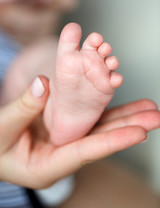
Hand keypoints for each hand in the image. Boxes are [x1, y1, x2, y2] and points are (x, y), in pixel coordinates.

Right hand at [1, 95, 158, 188]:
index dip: (113, 142)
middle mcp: (64, 155)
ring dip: (125, 118)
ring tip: (149, 111)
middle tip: (155, 118)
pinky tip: (125, 107)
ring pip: (100, 129)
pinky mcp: (66, 129)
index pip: (86, 153)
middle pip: (101, 141)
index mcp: (48, 165)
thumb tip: (43, 83)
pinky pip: (90, 120)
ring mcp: (66, 141)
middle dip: (130, 128)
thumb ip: (23, 108)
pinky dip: (108, 112)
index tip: (140, 133)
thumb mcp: (1, 129)